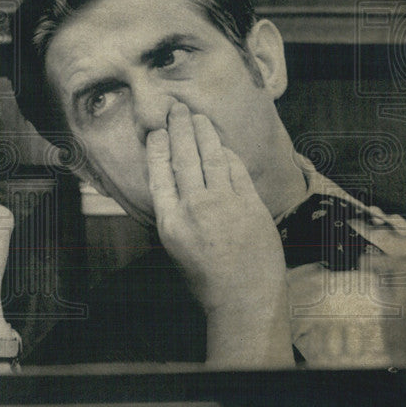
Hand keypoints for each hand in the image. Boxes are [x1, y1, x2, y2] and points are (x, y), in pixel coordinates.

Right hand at [146, 103, 292, 366]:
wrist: (244, 298)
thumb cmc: (206, 278)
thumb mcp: (177, 246)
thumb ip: (175, 213)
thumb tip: (176, 181)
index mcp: (169, 221)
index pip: (158, 172)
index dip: (157, 146)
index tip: (156, 130)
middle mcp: (193, 208)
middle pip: (183, 156)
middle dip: (179, 128)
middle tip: (176, 108)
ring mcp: (223, 204)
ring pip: (209, 156)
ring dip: (202, 131)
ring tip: (196, 115)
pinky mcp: (249, 204)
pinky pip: (235, 169)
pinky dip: (226, 152)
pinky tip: (220, 144)